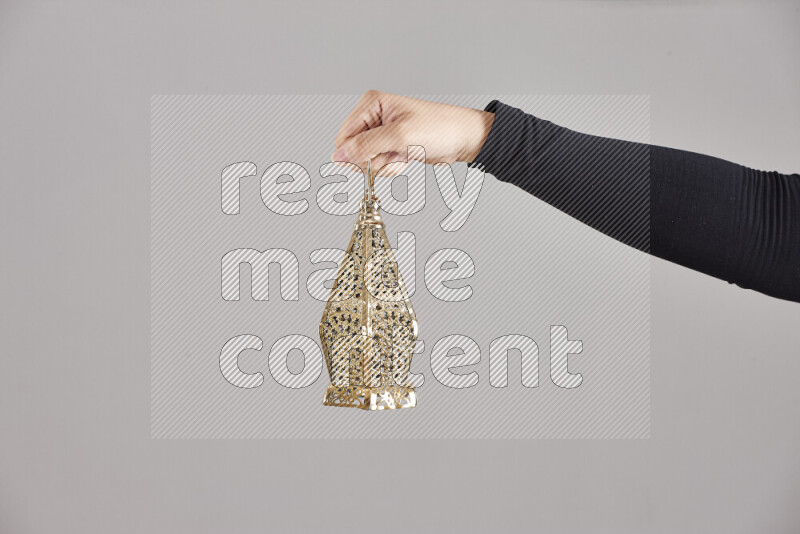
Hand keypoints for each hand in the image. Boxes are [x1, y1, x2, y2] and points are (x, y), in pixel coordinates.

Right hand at [331, 91, 494, 176]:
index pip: (344, 137)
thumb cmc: (439, 128)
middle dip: (373, 159)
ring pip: (366, 162)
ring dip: (385, 164)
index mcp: (371, 104)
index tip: (376, 156)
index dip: (355, 153)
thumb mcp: (399, 137)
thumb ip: (365, 147)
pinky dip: (392, 166)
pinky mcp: (390, 146)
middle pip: (353, 151)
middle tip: (394, 152)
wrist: (463, 139)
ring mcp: (381, 133)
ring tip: (404, 153)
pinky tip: (407, 157)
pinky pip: (379, 165)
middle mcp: (373, 117)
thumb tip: (338, 156)